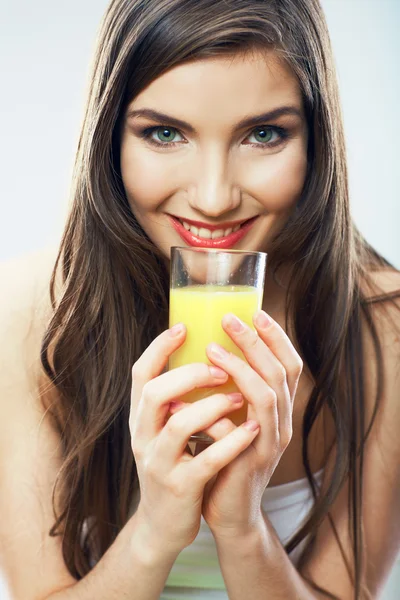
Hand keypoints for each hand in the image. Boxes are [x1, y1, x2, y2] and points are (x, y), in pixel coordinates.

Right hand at [129, 323, 261, 555]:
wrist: (164, 523)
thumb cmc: (174, 464)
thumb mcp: (166, 429)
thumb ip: (177, 398)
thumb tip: (206, 355)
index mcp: (142, 417)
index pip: (140, 373)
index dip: (159, 347)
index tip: (184, 326)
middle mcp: (144, 436)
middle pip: (154, 393)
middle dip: (189, 374)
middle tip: (220, 366)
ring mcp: (160, 463)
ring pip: (179, 426)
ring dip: (212, 406)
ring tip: (238, 396)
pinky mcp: (181, 488)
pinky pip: (207, 462)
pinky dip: (231, 442)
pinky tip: (253, 429)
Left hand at [170, 310, 302, 539]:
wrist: (229, 511)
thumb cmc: (226, 456)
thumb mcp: (231, 417)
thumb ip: (228, 390)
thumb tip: (204, 349)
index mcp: (277, 408)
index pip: (288, 365)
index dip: (276, 337)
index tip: (256, 312)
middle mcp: (281, 422)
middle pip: (280, 372)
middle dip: (255, 342)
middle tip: (229, 319)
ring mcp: (270, 443)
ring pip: (267, 396)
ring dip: (240, 369)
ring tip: (211, 351)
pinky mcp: (251, 464)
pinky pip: (239, 433)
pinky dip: (216, 415)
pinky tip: (188, 403)